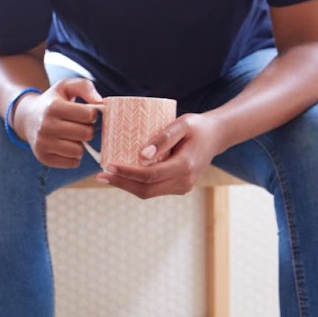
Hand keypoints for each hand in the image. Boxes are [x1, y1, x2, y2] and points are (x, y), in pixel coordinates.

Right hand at [20, 76, 104, 167]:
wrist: (27, 118)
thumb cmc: (53, 101)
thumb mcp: (66, 86)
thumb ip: (85, 87)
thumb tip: (100, 102)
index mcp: (53, 107)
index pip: (89, 115)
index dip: (91, 114)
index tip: (84, 113)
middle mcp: (46, 126)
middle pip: (86, 134)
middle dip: (87, 129)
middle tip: (79, 125)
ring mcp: (43, 144)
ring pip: (79, 151)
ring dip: (80, 144)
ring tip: (72, 136)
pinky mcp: (43, 158)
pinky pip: (72, 163)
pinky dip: (73, 156)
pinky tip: (66, 145)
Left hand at [100, 112, 225, 198]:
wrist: (216, 136)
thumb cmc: (198, 126)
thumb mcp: (182, 124)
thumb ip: (163, 138)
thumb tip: (141, 155)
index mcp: (184, 167)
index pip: (149, 175)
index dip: (126, 172)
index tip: (107, 165)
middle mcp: (184, 181)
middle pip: (146, 190)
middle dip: (121, 183)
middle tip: (100, 175)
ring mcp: (182, 187)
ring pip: (148, 192)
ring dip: (126, 185)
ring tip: (107, 175)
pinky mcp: (179, 187)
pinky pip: (154, 189)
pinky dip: (136, 184)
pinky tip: (122, 175)